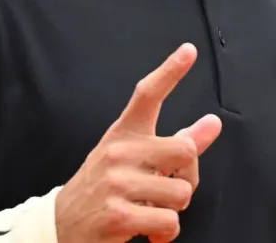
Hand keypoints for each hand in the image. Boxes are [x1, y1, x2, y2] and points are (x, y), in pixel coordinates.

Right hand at [54, 43, 222, 242]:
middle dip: (187, 177)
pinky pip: (169, 221)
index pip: (147, 95)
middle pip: (185, 151)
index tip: (188, 51)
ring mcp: (117, 182)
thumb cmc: (105, 190)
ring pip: (181, 192)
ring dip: (173, 210)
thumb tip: (212, 123)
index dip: (170, 72)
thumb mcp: (134, 160)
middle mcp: (119, 152)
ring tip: (149, 210)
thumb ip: (175, 142)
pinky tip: (147, 230)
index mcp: (123, 134)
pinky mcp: (120, 215)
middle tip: (167, 188)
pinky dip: (165, 233)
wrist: (62, 226)